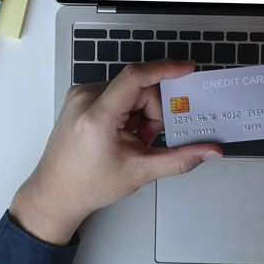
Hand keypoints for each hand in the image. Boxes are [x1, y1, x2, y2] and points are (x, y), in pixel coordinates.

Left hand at [10, 60, 222, 245]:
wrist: (55, 194)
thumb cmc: (88, 184)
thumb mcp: (140, 172)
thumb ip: (180, 159)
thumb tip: (208, 151)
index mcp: (97, 115)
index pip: (136, 77)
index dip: (165, 69)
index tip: (186, 69)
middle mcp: (86, 98)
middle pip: (140, 88)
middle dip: (153, 113)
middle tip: (148, 139)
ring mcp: (81, 96)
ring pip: (131, 91)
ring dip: (141, 114)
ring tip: (132, 141)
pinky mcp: (82, 99)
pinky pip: (118, 94)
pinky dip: (129, 113)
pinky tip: (123, 134)